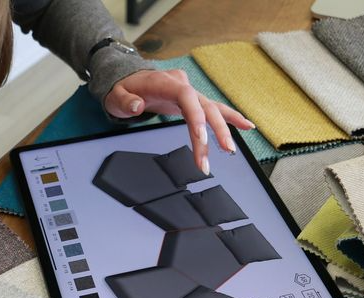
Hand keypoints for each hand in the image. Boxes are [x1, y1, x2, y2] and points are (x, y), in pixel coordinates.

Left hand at [104, 69, 254, 174]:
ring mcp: (190, 93)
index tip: (201, 138)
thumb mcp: (116, 95)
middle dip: (216, 130)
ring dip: (225, 130)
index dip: (197, 116)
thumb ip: (125, 101)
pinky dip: (231, 118)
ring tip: (233, 148)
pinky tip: (247, 126)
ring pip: (213, 110)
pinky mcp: (194, 102)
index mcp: (166, 82)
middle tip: (224, 152)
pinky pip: (214, 109)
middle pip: (205, 107)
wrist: (131, 80)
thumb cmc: (124, 89)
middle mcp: (183, 86)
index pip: (187, 97)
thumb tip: (136, 105)